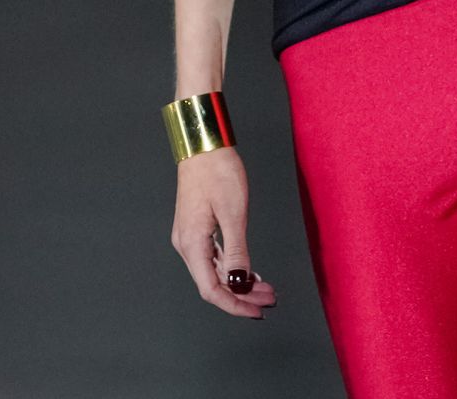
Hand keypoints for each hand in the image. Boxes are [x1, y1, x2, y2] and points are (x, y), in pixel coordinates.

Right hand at [170, 146, 277, 316]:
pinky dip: (233, 267)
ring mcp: (191, 236)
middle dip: (242, 295)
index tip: (257, 311)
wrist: (204, 144)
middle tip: (270, 300)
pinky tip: (249, 271)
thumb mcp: (233, 212)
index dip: (235, 305)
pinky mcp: (197, 228)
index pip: (212, 290)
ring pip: (215, 271)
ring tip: (265, 288)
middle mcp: (187, 245)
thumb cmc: (217, 171)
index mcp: (192, 244)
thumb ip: (237, 251)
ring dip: (240, 282)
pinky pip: (214, 257)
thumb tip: (241, 282)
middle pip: (213, 284)